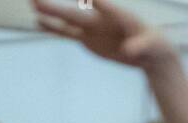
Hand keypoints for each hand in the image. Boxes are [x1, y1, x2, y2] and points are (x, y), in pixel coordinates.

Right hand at [33, 0, 174, 72]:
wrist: (149, 52)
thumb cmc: (153, 45)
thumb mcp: (150, 46)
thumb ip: (139, 46)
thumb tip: (129, 51)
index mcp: (117, 16)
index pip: (103, 5)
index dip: (94, 1)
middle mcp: (100, 19)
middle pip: (75, 13)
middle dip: (57, 7)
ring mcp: (92, 29)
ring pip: (67, 21)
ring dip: (51, 14)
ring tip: (33, 4)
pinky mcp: (87, 40)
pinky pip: (67, 34)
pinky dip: (54, 29)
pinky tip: (39, 23)